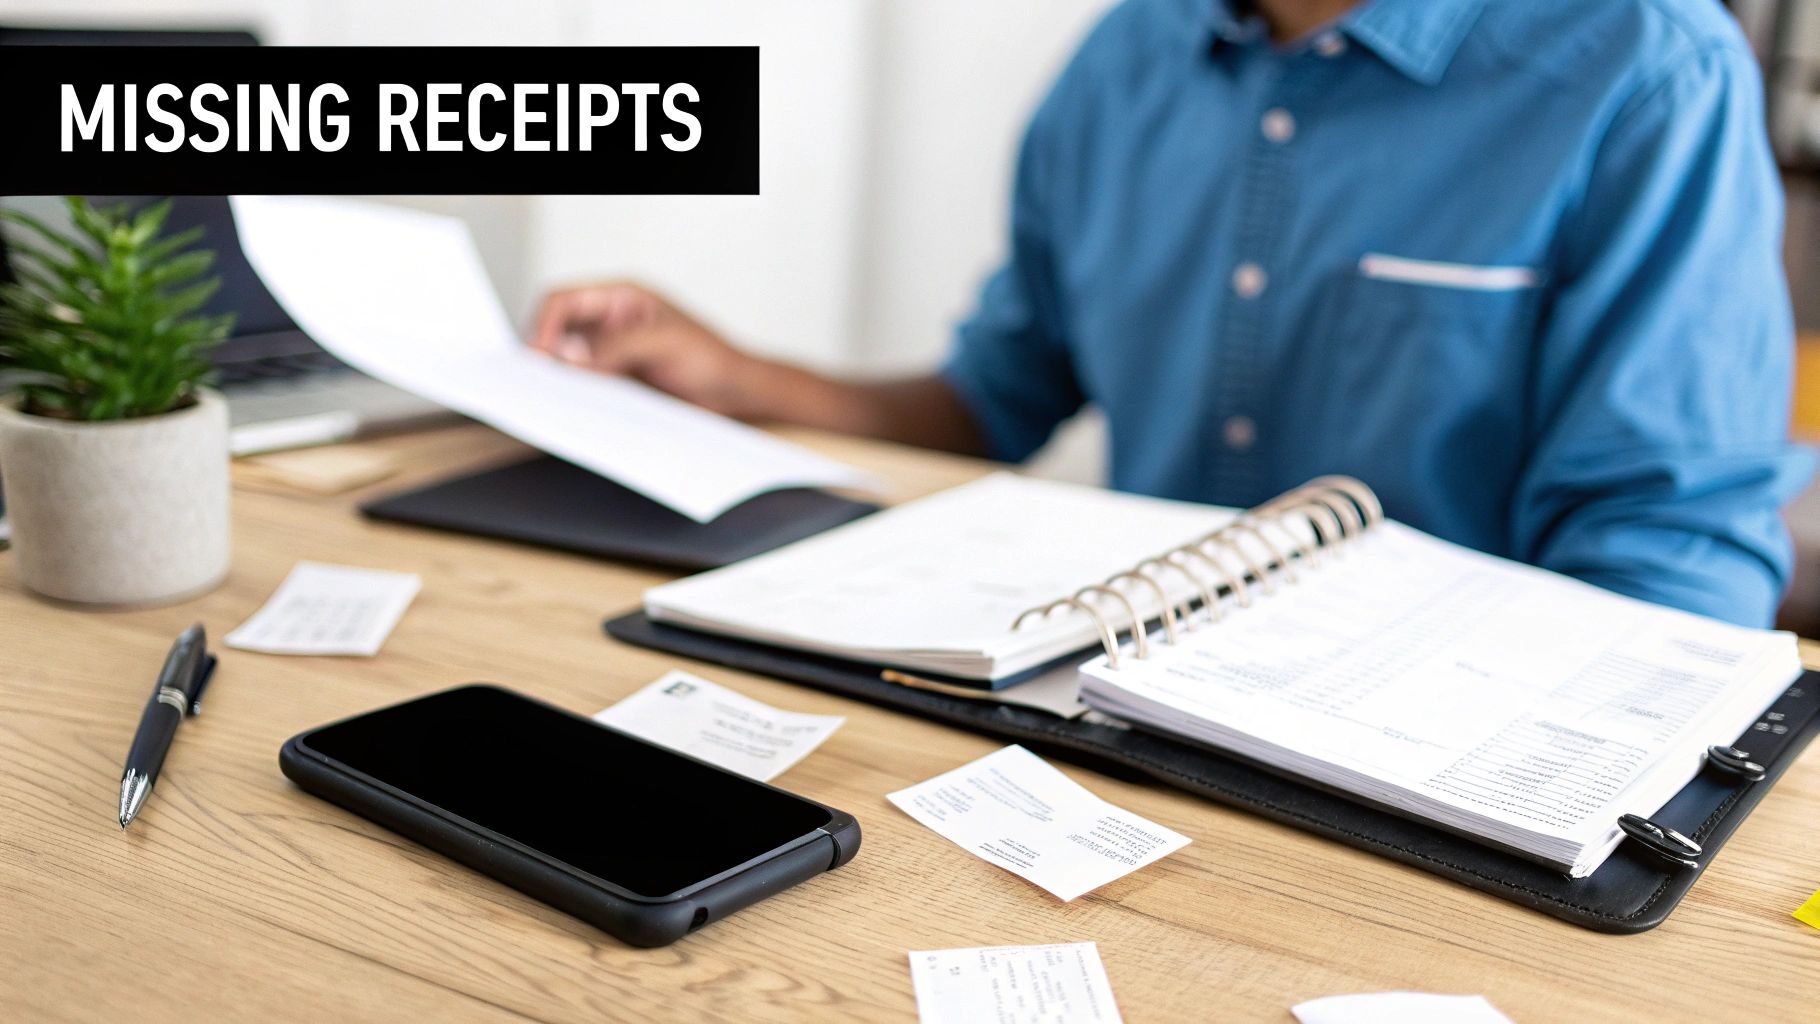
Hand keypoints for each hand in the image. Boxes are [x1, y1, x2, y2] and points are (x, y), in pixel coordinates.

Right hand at [528, 281, 767, 416]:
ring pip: (567, 360)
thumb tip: (570, 356)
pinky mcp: (616, 379)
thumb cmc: (712, 358)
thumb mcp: (664, 343)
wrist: (736, 393)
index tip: (538, 355)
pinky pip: (584, 384)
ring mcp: (611, 352)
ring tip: (554, 397)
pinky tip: (576, 408)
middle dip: (545, 352)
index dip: (544, 325)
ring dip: (559, 376)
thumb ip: (616, 346)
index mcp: (621, 297)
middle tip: (538, 380)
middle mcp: (610, 322)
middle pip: (558, 330)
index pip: (564, 301)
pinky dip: (575, 393)